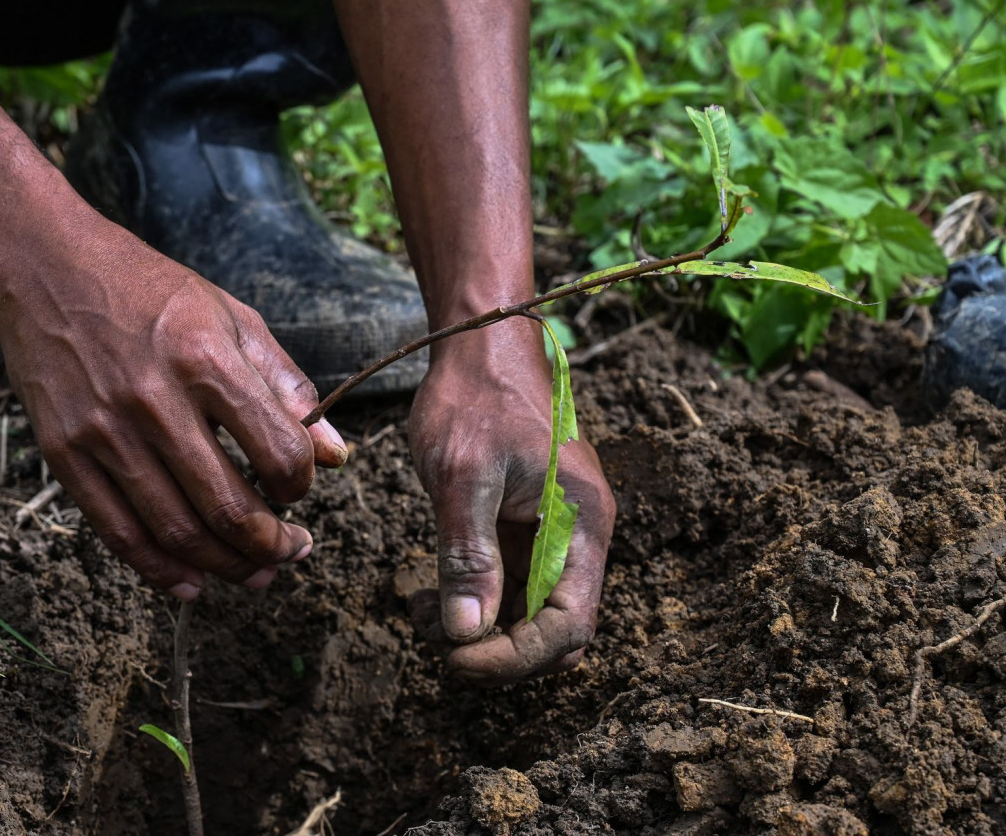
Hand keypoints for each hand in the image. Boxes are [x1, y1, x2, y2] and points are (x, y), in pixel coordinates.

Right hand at [0, 213, 347, 598]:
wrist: (46, 267)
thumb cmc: (150, 290)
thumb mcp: (232, 317)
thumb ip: (286, 385)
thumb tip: (335, 454)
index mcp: (206, 360)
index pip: (278, 452)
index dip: (301, 486)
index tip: (300, 489)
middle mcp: (155, 400)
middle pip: (228, 507)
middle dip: (272, 545)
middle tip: (292, 553)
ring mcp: (104, 432)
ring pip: (176, 531)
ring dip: (225, 567)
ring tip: (255, 574)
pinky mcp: (64, 453)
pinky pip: (118, 532)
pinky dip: (159, 570)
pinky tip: (191, 584)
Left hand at [408, 320, 614, 683]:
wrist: (480, 347)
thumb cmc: (476, 398)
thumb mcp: (462, 474)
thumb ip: (468, 553)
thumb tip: (467, 631)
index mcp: (582, 527)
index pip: (568, 628)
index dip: (516, 657)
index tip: (458, 656)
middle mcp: (578, 539)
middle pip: (554, 633)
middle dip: (497, 650)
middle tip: (435, 635)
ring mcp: (553, 536)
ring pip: (527, 617)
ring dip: (479, 630)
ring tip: (422, 610)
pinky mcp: (525, 530)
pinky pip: (508, 588)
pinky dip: (471, 601)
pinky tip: (429, 593)